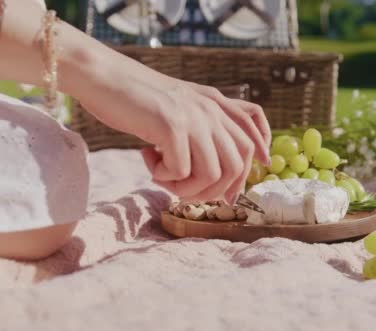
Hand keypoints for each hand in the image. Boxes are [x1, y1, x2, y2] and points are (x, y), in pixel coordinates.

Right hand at [78, 75, 270, 203]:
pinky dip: (163, 176)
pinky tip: (147, 158)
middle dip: (213, 191)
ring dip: (186, 188)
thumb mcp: (180, 104)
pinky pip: (181, 171)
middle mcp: (211, 110)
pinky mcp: (172, 126)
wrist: (103, 75)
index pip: (251, 135)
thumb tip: (217, 173)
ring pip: (212, 175)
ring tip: (163, 176)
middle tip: (184, 191)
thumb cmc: (137, 98)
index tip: (237, 188)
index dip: (252, 164)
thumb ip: (202, 125)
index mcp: (215, 103)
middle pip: (237, 165)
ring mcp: (194, 117)